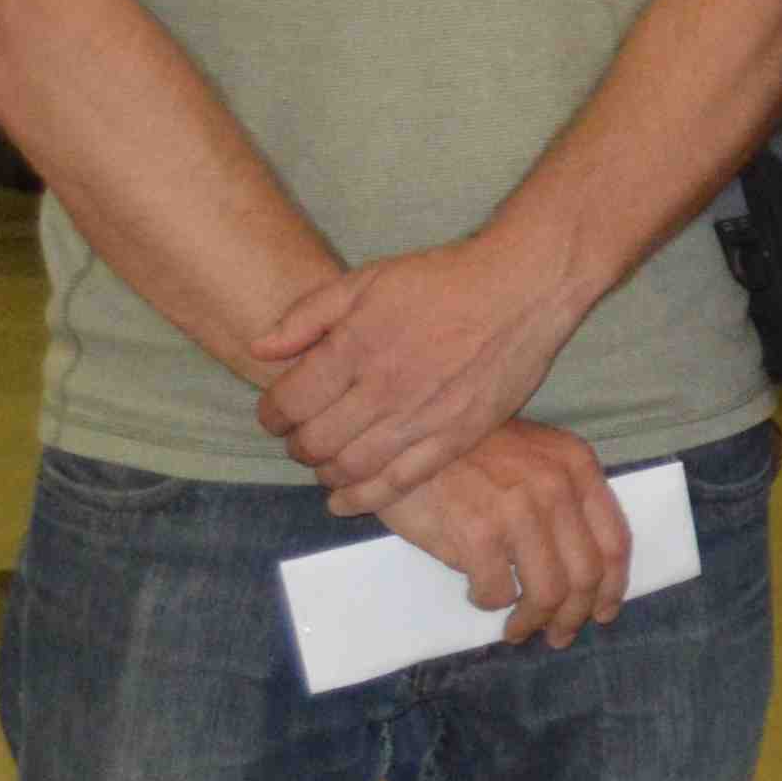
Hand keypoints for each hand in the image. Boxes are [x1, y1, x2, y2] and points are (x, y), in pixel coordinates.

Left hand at [257, 234, 582, 517]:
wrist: (522, 289)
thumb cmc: (443, 280)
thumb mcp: (367, 280)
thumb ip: (307, 315)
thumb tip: (260, 349)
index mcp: (355, 347)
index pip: (289, 402)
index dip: (270, 414)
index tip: (274, 415)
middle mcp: (383, 388)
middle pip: (316, 440)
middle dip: (296, 446)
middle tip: (299, 440)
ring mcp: (421, 417)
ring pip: (352, 467)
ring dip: (325, 472)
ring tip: (324, 463)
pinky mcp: (455, 437)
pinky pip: (400, 481)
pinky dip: (364, 498)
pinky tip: (344, 500)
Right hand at [382, 421, 631, 644]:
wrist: (405, 436)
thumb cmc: (468, 450)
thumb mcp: (534, 454)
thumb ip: (565, 497)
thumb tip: (584, 568)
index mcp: (577, 466)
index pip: (614, 541)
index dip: (612, 587)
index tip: (601, 613)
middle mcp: (557, 487)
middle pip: (586, 575)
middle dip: (574, 616)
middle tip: (557, 635)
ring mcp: (519, 510)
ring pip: (548, 592)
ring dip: (534, 622)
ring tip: (518, 630)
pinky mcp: (478, 533)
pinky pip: (498, 591)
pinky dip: (491, 602)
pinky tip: (481, 595)